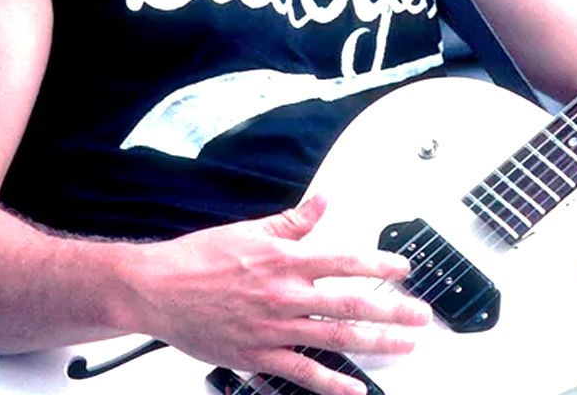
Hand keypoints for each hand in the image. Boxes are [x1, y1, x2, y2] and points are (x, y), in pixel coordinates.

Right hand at [121, 195, 429, 394]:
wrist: (155, 290)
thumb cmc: (195, 260)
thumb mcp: (246, 230)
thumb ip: (291, 221)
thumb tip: (323, 201)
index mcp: (282, 260)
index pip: (344, 261)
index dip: (380, 264)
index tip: (404, 269)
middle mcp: (283, 295)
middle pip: (351, 305)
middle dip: (393, 311)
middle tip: (421, 316)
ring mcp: (273, 328)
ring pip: (337, 338)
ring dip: (378, 343)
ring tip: (405, 346)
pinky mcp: (258, 354)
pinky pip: (304, 372)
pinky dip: (333, 384)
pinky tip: (356, 388)